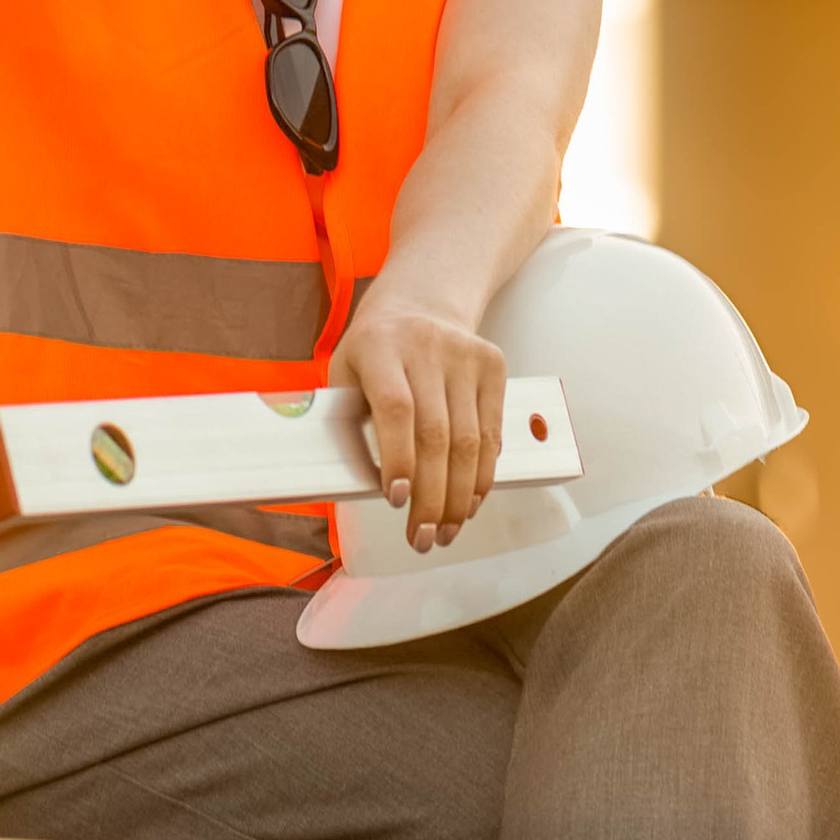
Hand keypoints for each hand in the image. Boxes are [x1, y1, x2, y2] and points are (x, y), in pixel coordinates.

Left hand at [328, 303, 504, 551]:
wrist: (421, 303)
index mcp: (379, 347)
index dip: (398, 459)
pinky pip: (491, 432)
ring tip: (445, 530)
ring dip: (458, 495)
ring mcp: (464, 355)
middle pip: (437, 434)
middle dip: (431, 496)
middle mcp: (426, 347)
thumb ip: (347, 423)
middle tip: (422, 537)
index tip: (397, 500)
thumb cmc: (374, 353)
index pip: (396, 408)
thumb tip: (351, 486)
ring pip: (469, 440)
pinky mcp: (492, 366)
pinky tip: (467, 502)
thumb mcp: (346, 375)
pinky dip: (481, 474)